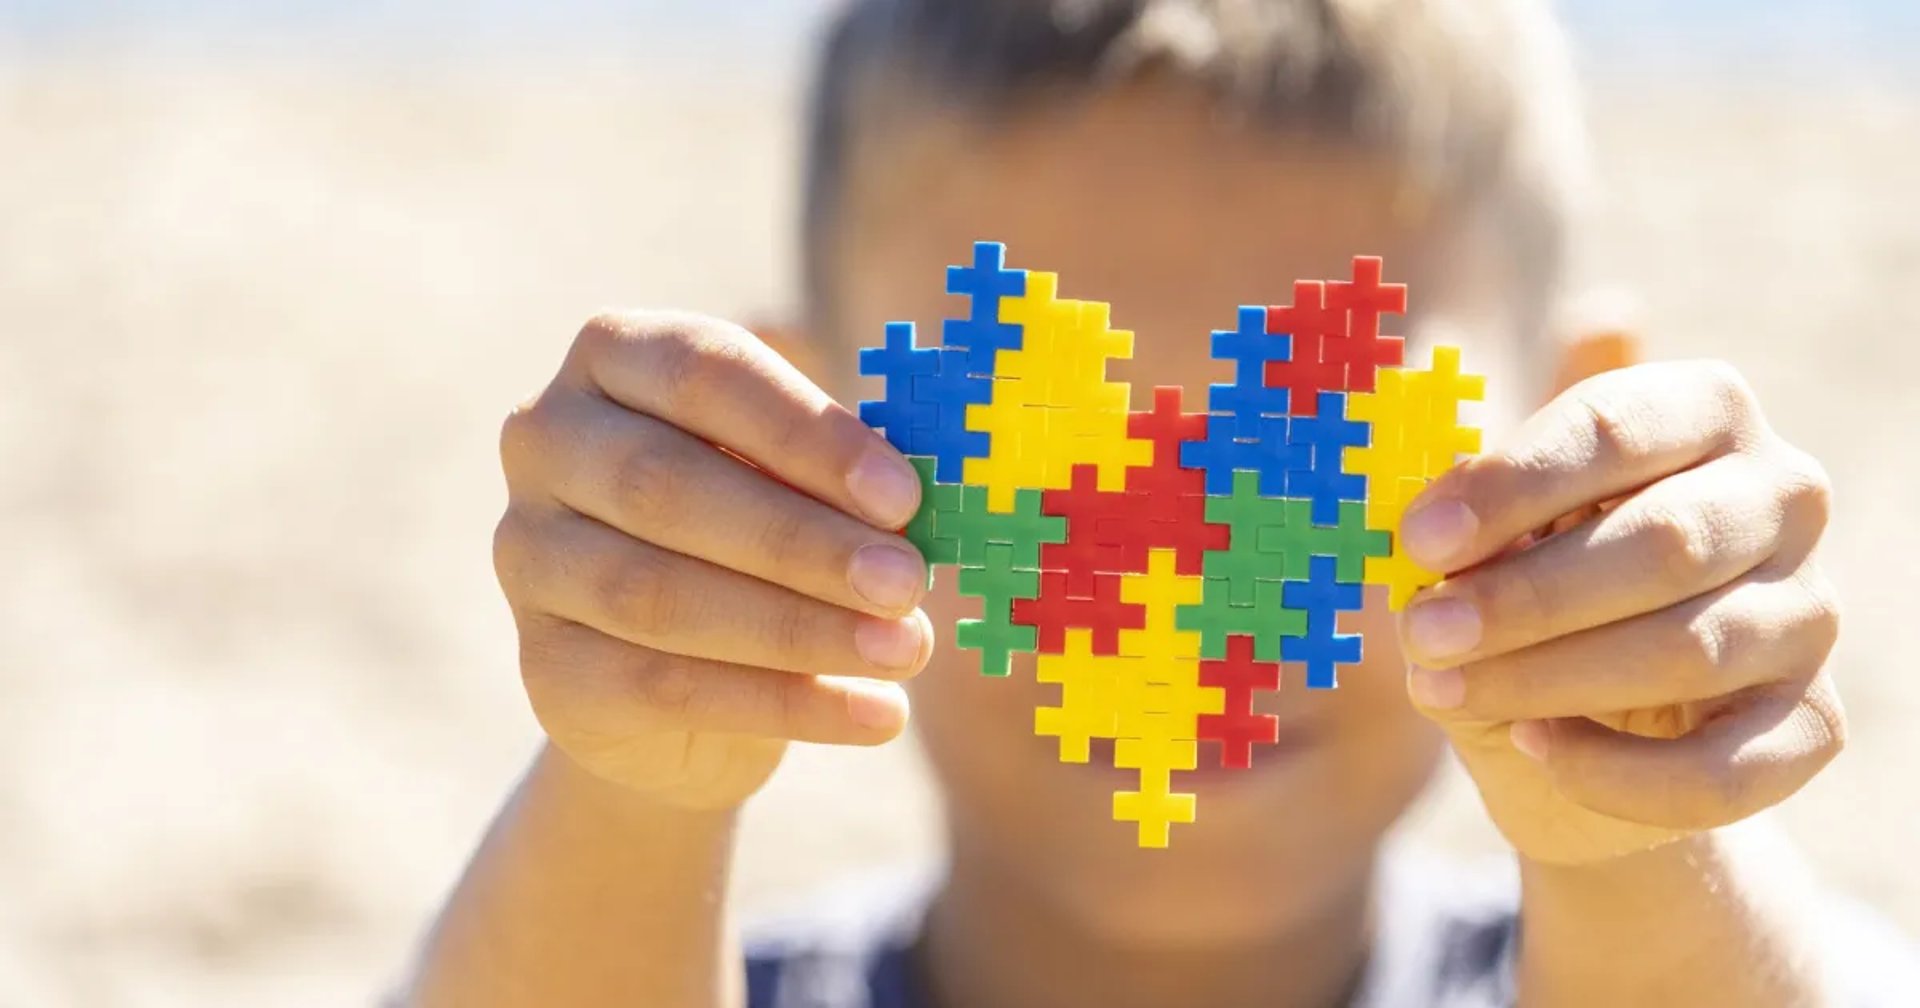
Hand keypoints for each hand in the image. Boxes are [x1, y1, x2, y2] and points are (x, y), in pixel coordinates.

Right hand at [493, 312, 933, 809]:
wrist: (681, 684)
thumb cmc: (760, 532)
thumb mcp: (801, 475)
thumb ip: (843, 465)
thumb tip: (922, 490)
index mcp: (614, 357)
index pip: (702, 374)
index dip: (806, 435)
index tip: (903, 496)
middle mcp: (546, 442)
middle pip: (666, 487)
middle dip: (802, 541)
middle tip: (906, 583)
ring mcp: (528, 556)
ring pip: (657, 594)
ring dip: (799, 627)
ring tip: (905, 649)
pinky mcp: (545, 667)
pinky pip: (663, 686)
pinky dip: (784, 703)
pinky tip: (876, 714)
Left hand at [1398, 360, 1842, 864]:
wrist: (1577, 719)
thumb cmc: (1524, 586)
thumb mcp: (1485, 538)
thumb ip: (1465, 515)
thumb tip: (1429, 522)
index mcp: (1701, 410)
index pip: (1614, 427)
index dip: (1511, 484)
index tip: (1419, 538)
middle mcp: (1781, 496)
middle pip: (1665, 541)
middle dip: (1527, 595)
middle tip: (1423, 631)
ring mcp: (1809, 610)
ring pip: (1692, 650)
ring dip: (1551, 677)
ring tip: (1446, 687)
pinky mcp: (1813, 721)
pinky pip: (1723, 766)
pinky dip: (1616, 772)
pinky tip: (1534, 748)